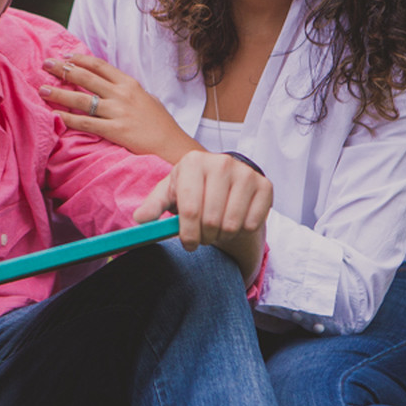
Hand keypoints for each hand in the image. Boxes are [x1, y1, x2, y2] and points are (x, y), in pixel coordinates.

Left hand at [40, 53, 199, 164]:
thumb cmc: (160, 125)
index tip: (65, 57)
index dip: (80, 59)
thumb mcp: (146, 99)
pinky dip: (69, 119)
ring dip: (60, 93)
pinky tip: (56, 116)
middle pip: (86, 77)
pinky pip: (86, 123)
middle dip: (63, 69)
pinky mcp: (115, 130)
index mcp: (129, 84)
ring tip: (42, 89)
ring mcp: (118, 112)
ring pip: (82, 98)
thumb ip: (127, 91)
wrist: (172, 146)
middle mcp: (122, 94)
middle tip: (46, 64)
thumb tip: (110, 86)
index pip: (100, 66)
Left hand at [133, 151, 270, 283]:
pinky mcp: (265, 185)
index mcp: (193, 162)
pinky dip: (242, 231)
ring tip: (216, 228)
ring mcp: (245, 173)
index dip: (187, 233)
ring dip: (222, 235)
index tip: (187, 243)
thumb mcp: (170, 194)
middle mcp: (221, 162)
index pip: (189, 209)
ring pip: (232, 224)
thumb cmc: (192, 190)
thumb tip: (140, 219)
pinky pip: (253, 223)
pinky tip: (235, 221)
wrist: (224, 183)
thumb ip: (154, 206)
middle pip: (211, 220)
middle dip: (204, 237)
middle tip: (203, 236)